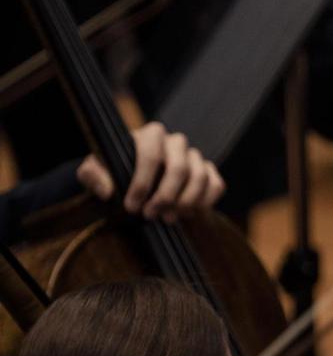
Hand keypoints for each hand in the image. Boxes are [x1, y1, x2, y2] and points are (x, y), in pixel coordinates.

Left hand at [77, 122, 224, 222]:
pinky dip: (205, 202)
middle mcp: (174, 143)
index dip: (142, 182)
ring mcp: (194, 157)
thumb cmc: (112, 176)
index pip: (151, 154)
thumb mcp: (93, 174)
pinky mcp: (208, 172)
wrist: (132, 186)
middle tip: (151, 216)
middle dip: (165, 196)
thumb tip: (108, 190)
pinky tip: (188, 213)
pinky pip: (216, 185)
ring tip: (168, 218)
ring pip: (199, 177)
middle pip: (179, 167)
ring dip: (185, 202)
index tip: (132, 206)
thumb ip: (93, 176)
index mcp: (149, 136)